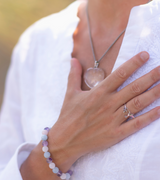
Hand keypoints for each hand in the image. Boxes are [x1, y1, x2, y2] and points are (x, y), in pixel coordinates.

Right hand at [45, 51, 159, 170]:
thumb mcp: (70, 93)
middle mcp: (108, 104)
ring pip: (138, 103)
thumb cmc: (68, 115)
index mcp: (97, 93)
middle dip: (151, 76)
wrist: (66, 140)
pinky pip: (136, 124)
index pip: (119, 74)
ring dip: (154, 93)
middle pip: (134, 87)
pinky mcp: (115, 134)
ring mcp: (113, 119)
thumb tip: (73, 59)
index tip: (146, 55)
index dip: (134, 63)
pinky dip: (150, 117)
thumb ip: (73, 75)